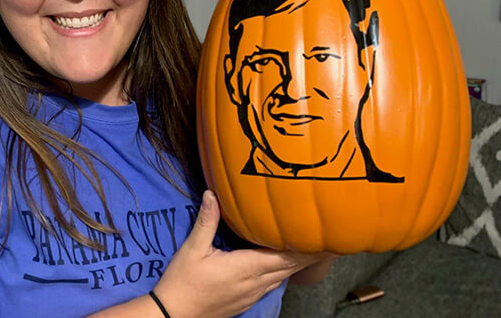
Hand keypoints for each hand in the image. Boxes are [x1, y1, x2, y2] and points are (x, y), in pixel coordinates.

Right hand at [152, 190, 331, 317]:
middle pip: (289, 268)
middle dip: (308, 255)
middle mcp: (254, 283)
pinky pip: (271, 284)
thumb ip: (207, 221)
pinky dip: (282, 272)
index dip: (305, 248)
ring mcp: (251, 294)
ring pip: (281, 277)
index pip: (284, 257)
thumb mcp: (193, 248)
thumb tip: (212, 194)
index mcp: (246, 267)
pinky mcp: (245, 300)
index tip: (322, 237)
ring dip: (296, 264)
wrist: (173, 315)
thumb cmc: (183, 281)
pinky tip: (282, 264)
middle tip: (327, 240)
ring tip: (311, 248)